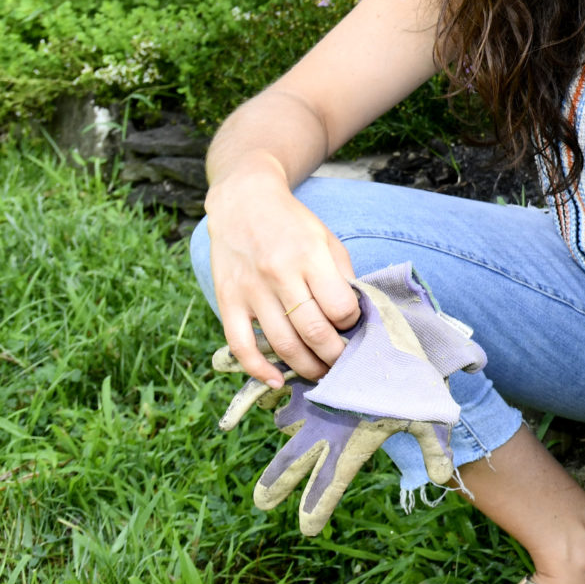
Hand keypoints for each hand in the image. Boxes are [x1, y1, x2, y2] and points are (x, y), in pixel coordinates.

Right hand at [200, 170, 360, 385]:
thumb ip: (341, 275)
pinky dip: (259, 370)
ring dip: (306, 368)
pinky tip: (277, 380)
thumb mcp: (326, 239)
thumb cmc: (292, 224)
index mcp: (310, 256)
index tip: (353, 326)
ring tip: (321, 373)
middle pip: (314, 332)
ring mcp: (251, 290)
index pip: (340, 307)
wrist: (242, 202)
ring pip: (283, 345)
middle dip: (334, 356)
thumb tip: (356, 315)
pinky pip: (241, 346)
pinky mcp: (228, 301)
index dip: (352, 323)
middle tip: (344, 364)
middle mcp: (280, 275)